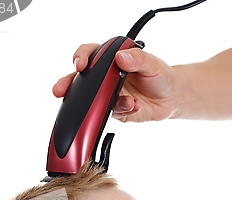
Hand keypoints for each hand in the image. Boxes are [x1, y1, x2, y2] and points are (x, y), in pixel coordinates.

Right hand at [52, 43, 176, 122]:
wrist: (171, 99)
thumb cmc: (160, 76)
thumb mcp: (152, 63)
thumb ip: (138, 59)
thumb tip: (122, 57)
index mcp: (111, 60)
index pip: (90, 54)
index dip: (81, 58)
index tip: (81, 65)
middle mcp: (105, 77)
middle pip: (80, 80)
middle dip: (67, 85)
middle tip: (60, 91)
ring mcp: (107, 95)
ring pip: (92, 101)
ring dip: (105, 103)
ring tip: (127, 102)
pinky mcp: (114, 111)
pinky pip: (111, 113)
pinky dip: (123, 109)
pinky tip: (134, 105)